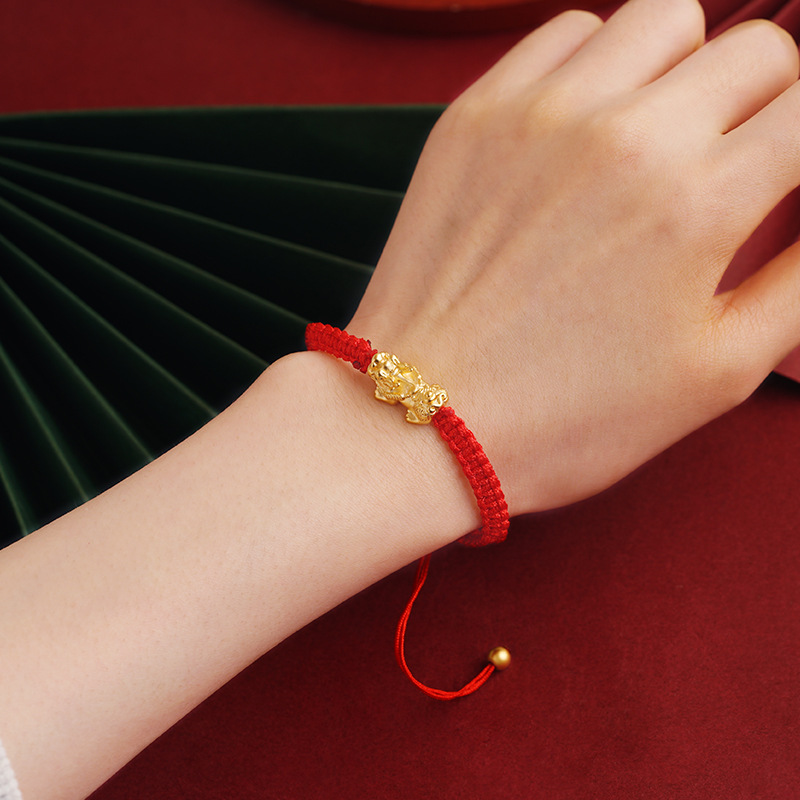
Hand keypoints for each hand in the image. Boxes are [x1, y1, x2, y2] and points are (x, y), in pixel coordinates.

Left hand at [349, 0, 799, 514]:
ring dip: (685, 70)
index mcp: (697, 202)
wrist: (427, 418)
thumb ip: (799, 281)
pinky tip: (586, 127)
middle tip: (736, 169)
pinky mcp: (474, 116)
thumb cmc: (568, 417)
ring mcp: (538, 113)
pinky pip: (565, 34)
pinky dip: (596, 64)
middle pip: (755, 51)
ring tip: (662, 141)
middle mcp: (622, 134)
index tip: (785, 178)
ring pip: (662, 21)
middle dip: (768, 106)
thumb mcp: (715, 373)